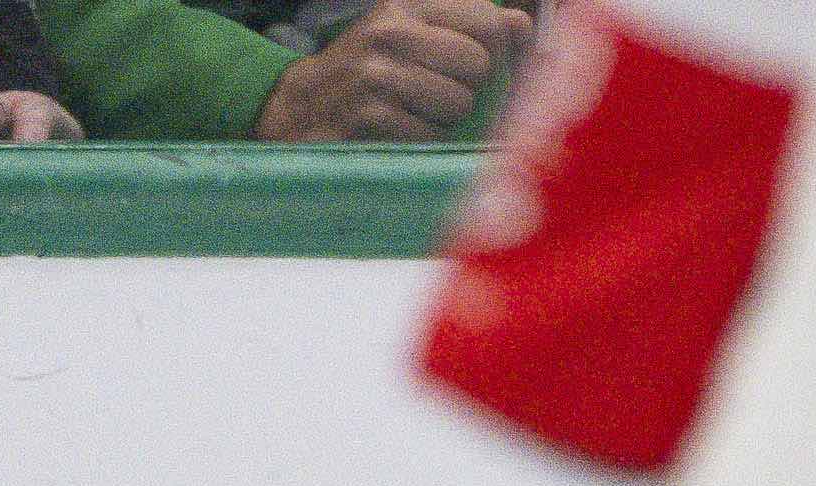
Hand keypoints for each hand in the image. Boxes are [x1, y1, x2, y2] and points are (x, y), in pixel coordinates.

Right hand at [255, 0, 527, 140]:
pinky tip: (395, 133)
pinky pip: (430, 134)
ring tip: (413, 115)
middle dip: (466, 90)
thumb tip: (522, 26)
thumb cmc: (363, 78)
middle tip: (434, 96)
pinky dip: (420, 142)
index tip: (471, 69)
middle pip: (479, 64)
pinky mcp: (368, 115)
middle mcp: (390, 32)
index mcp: (405, 6)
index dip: (492, 53)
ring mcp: (376, 74)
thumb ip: (468, 28)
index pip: (488, 22)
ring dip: (444, 120)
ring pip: (458, 102)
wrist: (293, 114)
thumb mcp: (408, 37)